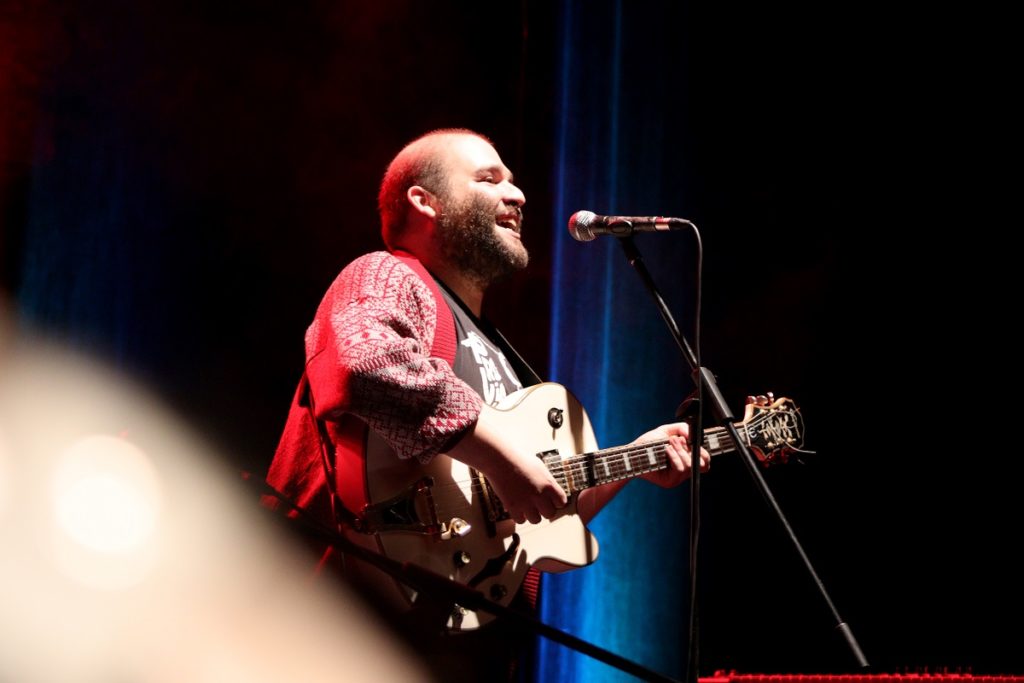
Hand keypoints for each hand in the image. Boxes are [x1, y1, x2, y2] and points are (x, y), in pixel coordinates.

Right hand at [448, 406, 567, 524]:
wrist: (500, 459)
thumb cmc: (519, 459)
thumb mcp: (539, 467)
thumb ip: (547, 482)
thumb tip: (551, 492)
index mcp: (549, 484)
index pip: (561, 502)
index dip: (555, 502)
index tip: (549, 500)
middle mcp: (540, 495)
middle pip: (550, 514)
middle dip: (544, 510)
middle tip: (537, 505)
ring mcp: (526, 502)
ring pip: (536, 520)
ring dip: (532, 515)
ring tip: (526, 506)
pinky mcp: (513, 507)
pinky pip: (521, 521)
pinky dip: (519, 516)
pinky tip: (517, 507)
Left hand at [635, 422, 709, 488]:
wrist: (633, 452)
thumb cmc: (648, 443)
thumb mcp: (667, 431)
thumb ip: (682, 428)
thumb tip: (693, 435)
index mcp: (686, 459)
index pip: (705, 461)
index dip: (705, 452)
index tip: (695, 442)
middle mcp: (684, 470)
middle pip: (704, 466)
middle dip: (695, 451)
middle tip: (680, 440)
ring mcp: (677, 478)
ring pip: (690, 466)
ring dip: (681, 451)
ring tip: (670, 443)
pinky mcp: (670, 481)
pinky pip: (680, 469)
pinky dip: (675, 457)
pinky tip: (667, 450)